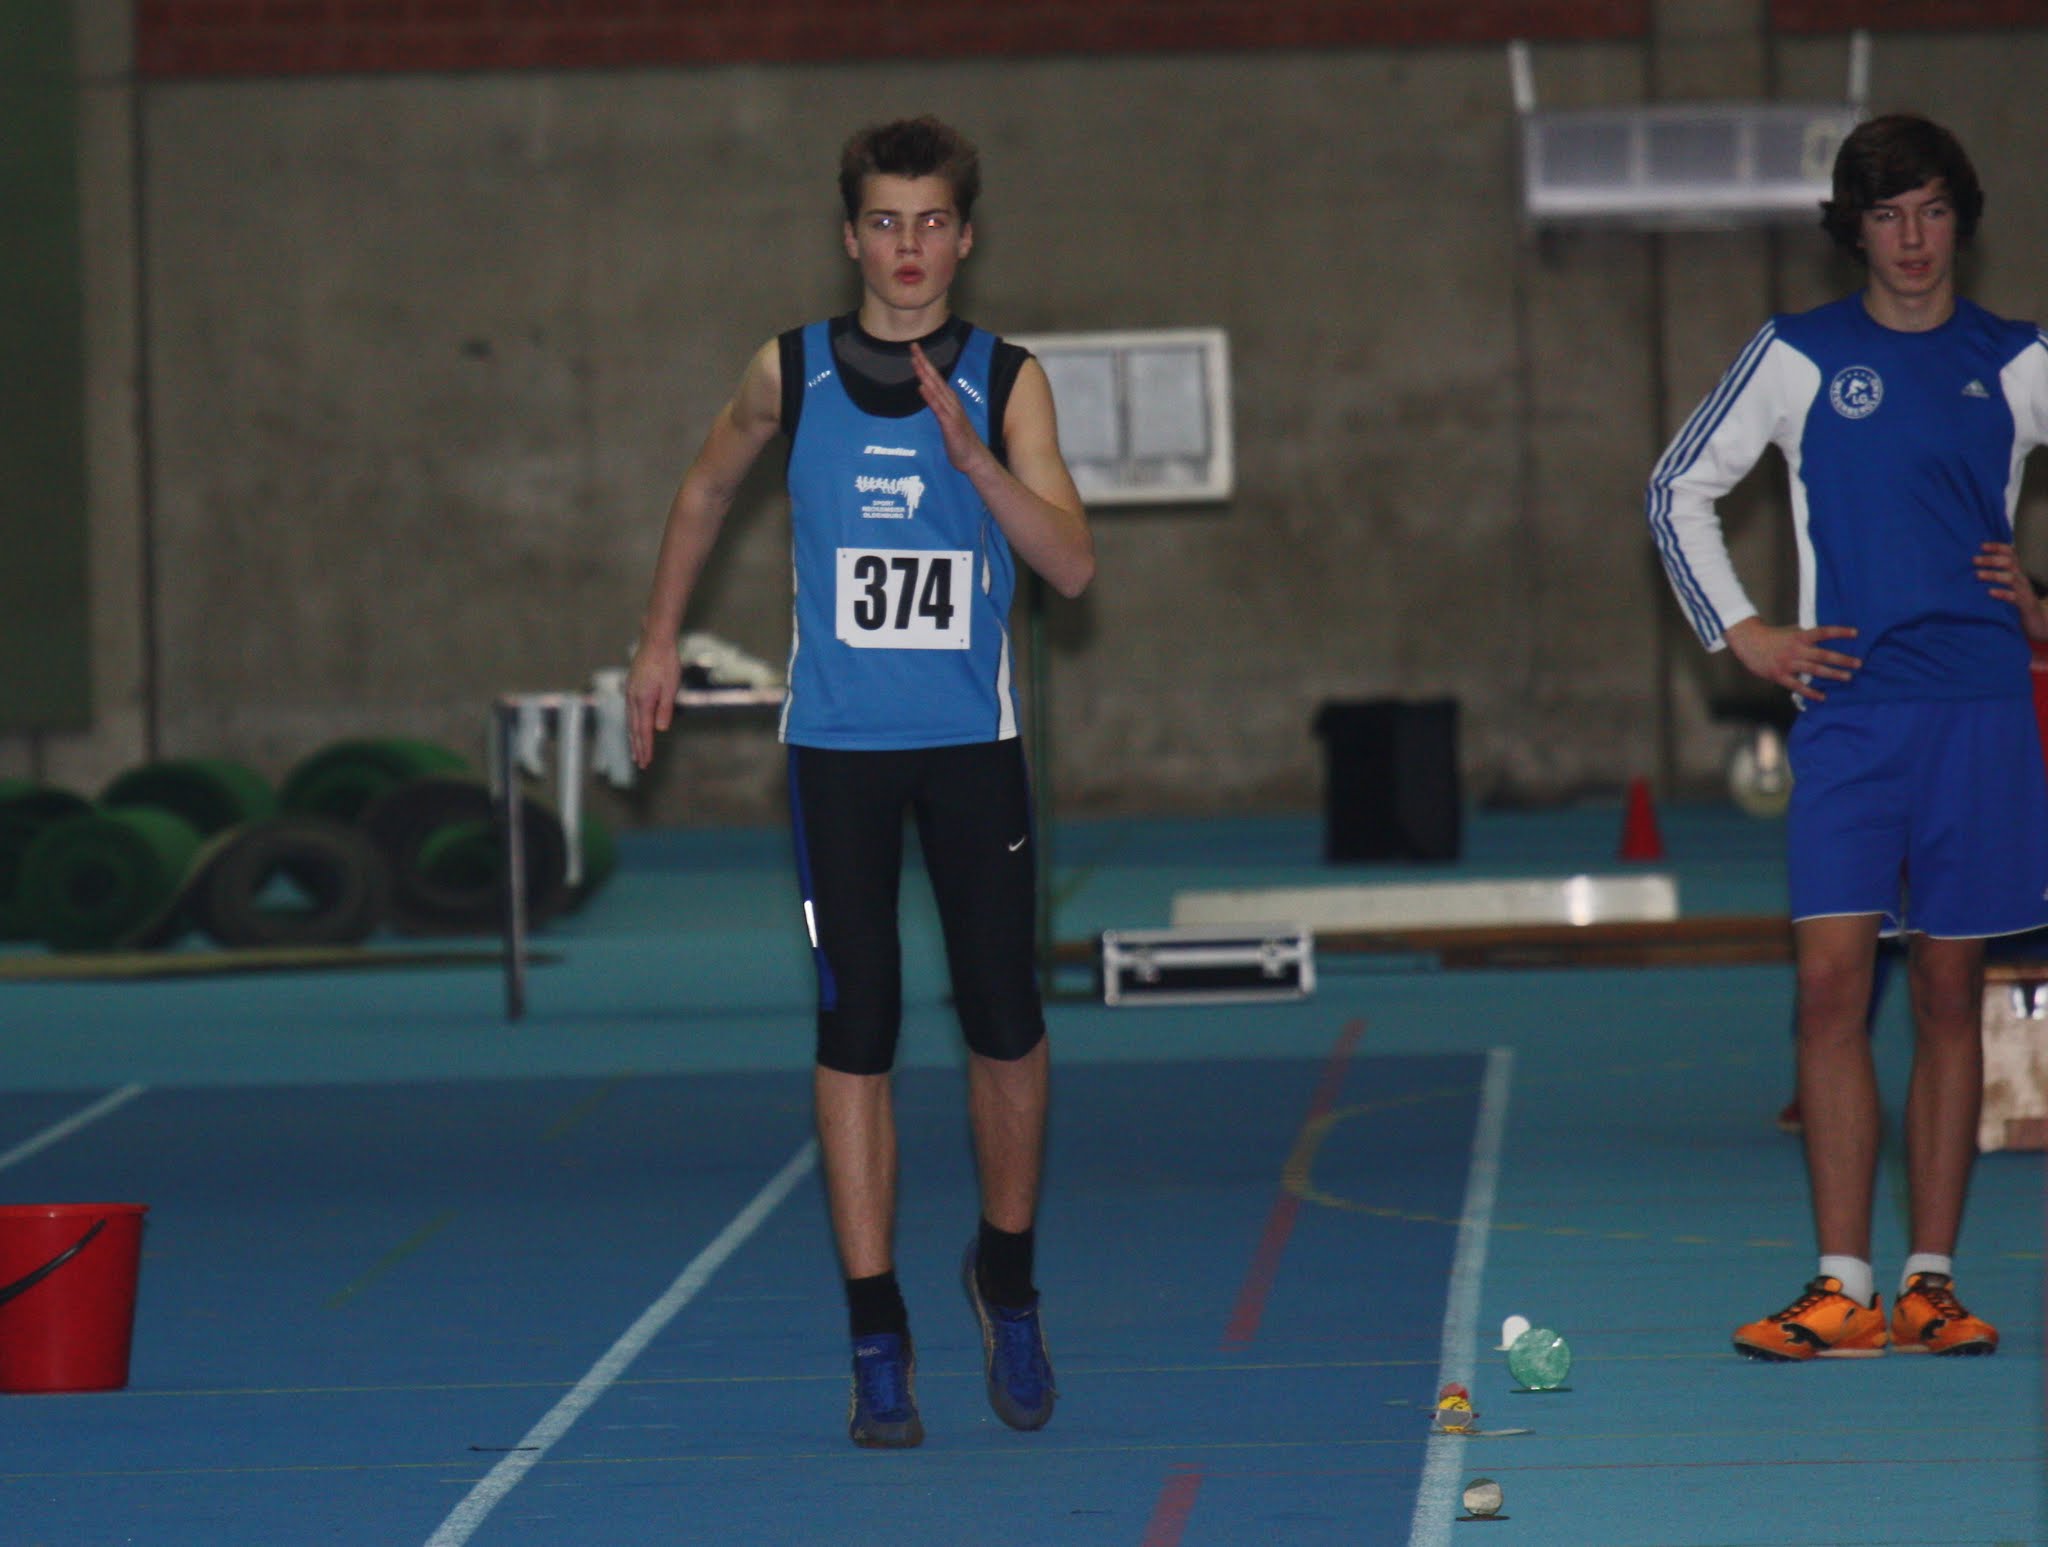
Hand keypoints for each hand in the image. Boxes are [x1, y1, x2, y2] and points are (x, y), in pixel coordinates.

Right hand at [626, 641, 682, 769]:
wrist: (655, 641)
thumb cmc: (667, 663)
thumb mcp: (671, 687)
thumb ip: (665, 709)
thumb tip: (660, 729)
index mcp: (643, 700)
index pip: (644, 730)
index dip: (645, 748)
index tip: (646, 762)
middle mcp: (633, 698)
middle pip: (634, 729)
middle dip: (637, 747)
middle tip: (640, 764)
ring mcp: (630, 692)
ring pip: (630, 721)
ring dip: (633, 738)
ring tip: (635, 752)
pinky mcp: (631, 687)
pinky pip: (630, 711)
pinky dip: (632, 724)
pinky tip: (634, 728)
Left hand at [910, 342, 992, 475]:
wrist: (974, 459)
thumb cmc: (960, 442)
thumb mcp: (946, 421)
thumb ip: (936, 405)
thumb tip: (925, 391)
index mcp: (949, 401)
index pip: (935, 379)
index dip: (925, 364)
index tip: (915, 350)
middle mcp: (951, 403)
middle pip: (935, 378)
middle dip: (924, 362)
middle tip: (913, 346)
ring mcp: (951, 412)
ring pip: (936, 389)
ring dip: (925, 374)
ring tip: (915, 361)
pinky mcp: (950, 424)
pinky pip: (938, 408)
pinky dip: (930, 397)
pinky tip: (922, 387)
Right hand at [1724, 617, 1860, 701]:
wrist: (1748, 642)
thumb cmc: (1772, 637)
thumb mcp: (1791, 632)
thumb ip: (1807, 637)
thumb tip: (1825, 640)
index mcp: (1799, 637)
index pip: (1823, 632)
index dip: (1840, 632)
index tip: (1856, 633)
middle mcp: (1796, 650)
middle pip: (1823, 655)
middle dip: (1842, 659)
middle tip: (1858, 663)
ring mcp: (1788, 663)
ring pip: (1815, 670)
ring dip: (1833, 674)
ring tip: (1848, 677)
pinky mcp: (1780, 676)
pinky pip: (1798, 686)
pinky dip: (1811, 692)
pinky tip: (1823, 697)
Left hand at [1975, 541, 2047, 640]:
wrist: (2038, 623)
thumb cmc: (2016, 604)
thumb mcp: (2007, 588)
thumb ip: (1995, 579)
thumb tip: (1970, 572)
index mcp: (2016, 573)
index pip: (2011, 554)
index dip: (1998, 547)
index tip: (1981, 546)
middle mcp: (2020, 579)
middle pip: (2009, 563)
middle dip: (1991, 559)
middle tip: (1974, 560)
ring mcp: (2023, 591)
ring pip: (2011, 578)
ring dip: (1994, 574)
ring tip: (1977, 575)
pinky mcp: (2024, 605)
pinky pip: (2014, 597)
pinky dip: (2002, 593)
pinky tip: (1990, 592)